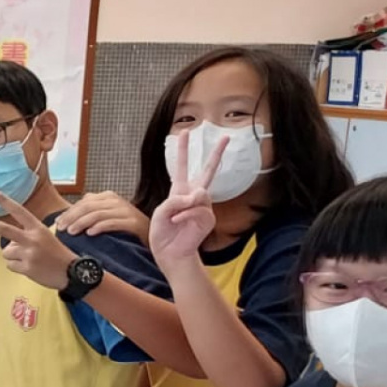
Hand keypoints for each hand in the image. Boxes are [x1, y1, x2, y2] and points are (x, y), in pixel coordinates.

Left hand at [0, 193, 75, 291]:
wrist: (72, 272)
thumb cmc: (56, 253)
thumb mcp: (44, 237)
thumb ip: (25, 237)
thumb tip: (7, 246)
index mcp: (37, 228)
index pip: (19, 211)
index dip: (5, 201)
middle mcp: (32, 239)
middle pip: (2, 229)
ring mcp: (28, 254)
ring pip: (6, 252)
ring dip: (14, 257)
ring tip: (31, 259)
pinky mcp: (26, 268)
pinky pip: (10, 266)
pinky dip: (18, 268)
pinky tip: (32, 268)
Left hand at [57, 191, 148, 239]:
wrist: (151, 238)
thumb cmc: (124, 230)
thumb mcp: (106, 217)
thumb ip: (90, 212)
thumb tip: (65, 216)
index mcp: (108, 197)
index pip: (84, 202)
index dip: (68, 213)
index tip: (57, 224)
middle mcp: (116, 201)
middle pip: (88, 206)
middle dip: (72, 217)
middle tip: (61, 229)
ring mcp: (126, 211)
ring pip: (98, 214)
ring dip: (82, 223)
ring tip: (71, 232)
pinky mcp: (134, 223)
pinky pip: (113, 223)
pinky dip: (100, 227)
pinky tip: (90, 234)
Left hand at [149, 130, 226, 268]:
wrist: (170, 254)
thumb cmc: (163, 234)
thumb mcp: (161, 212)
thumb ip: (176, 200)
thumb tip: (199, 195)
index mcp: (180, 191)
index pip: (182, 167)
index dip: (183, 150)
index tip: (185, 132)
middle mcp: (194, 197)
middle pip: (209, 171)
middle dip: (217, 154)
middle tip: (225, 136)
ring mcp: (203, 207)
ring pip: (198, 195)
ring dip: (183, 206)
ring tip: (174, 219)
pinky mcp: (208, 218)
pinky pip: (197, 210)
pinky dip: (184, 216)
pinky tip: (178, 222)